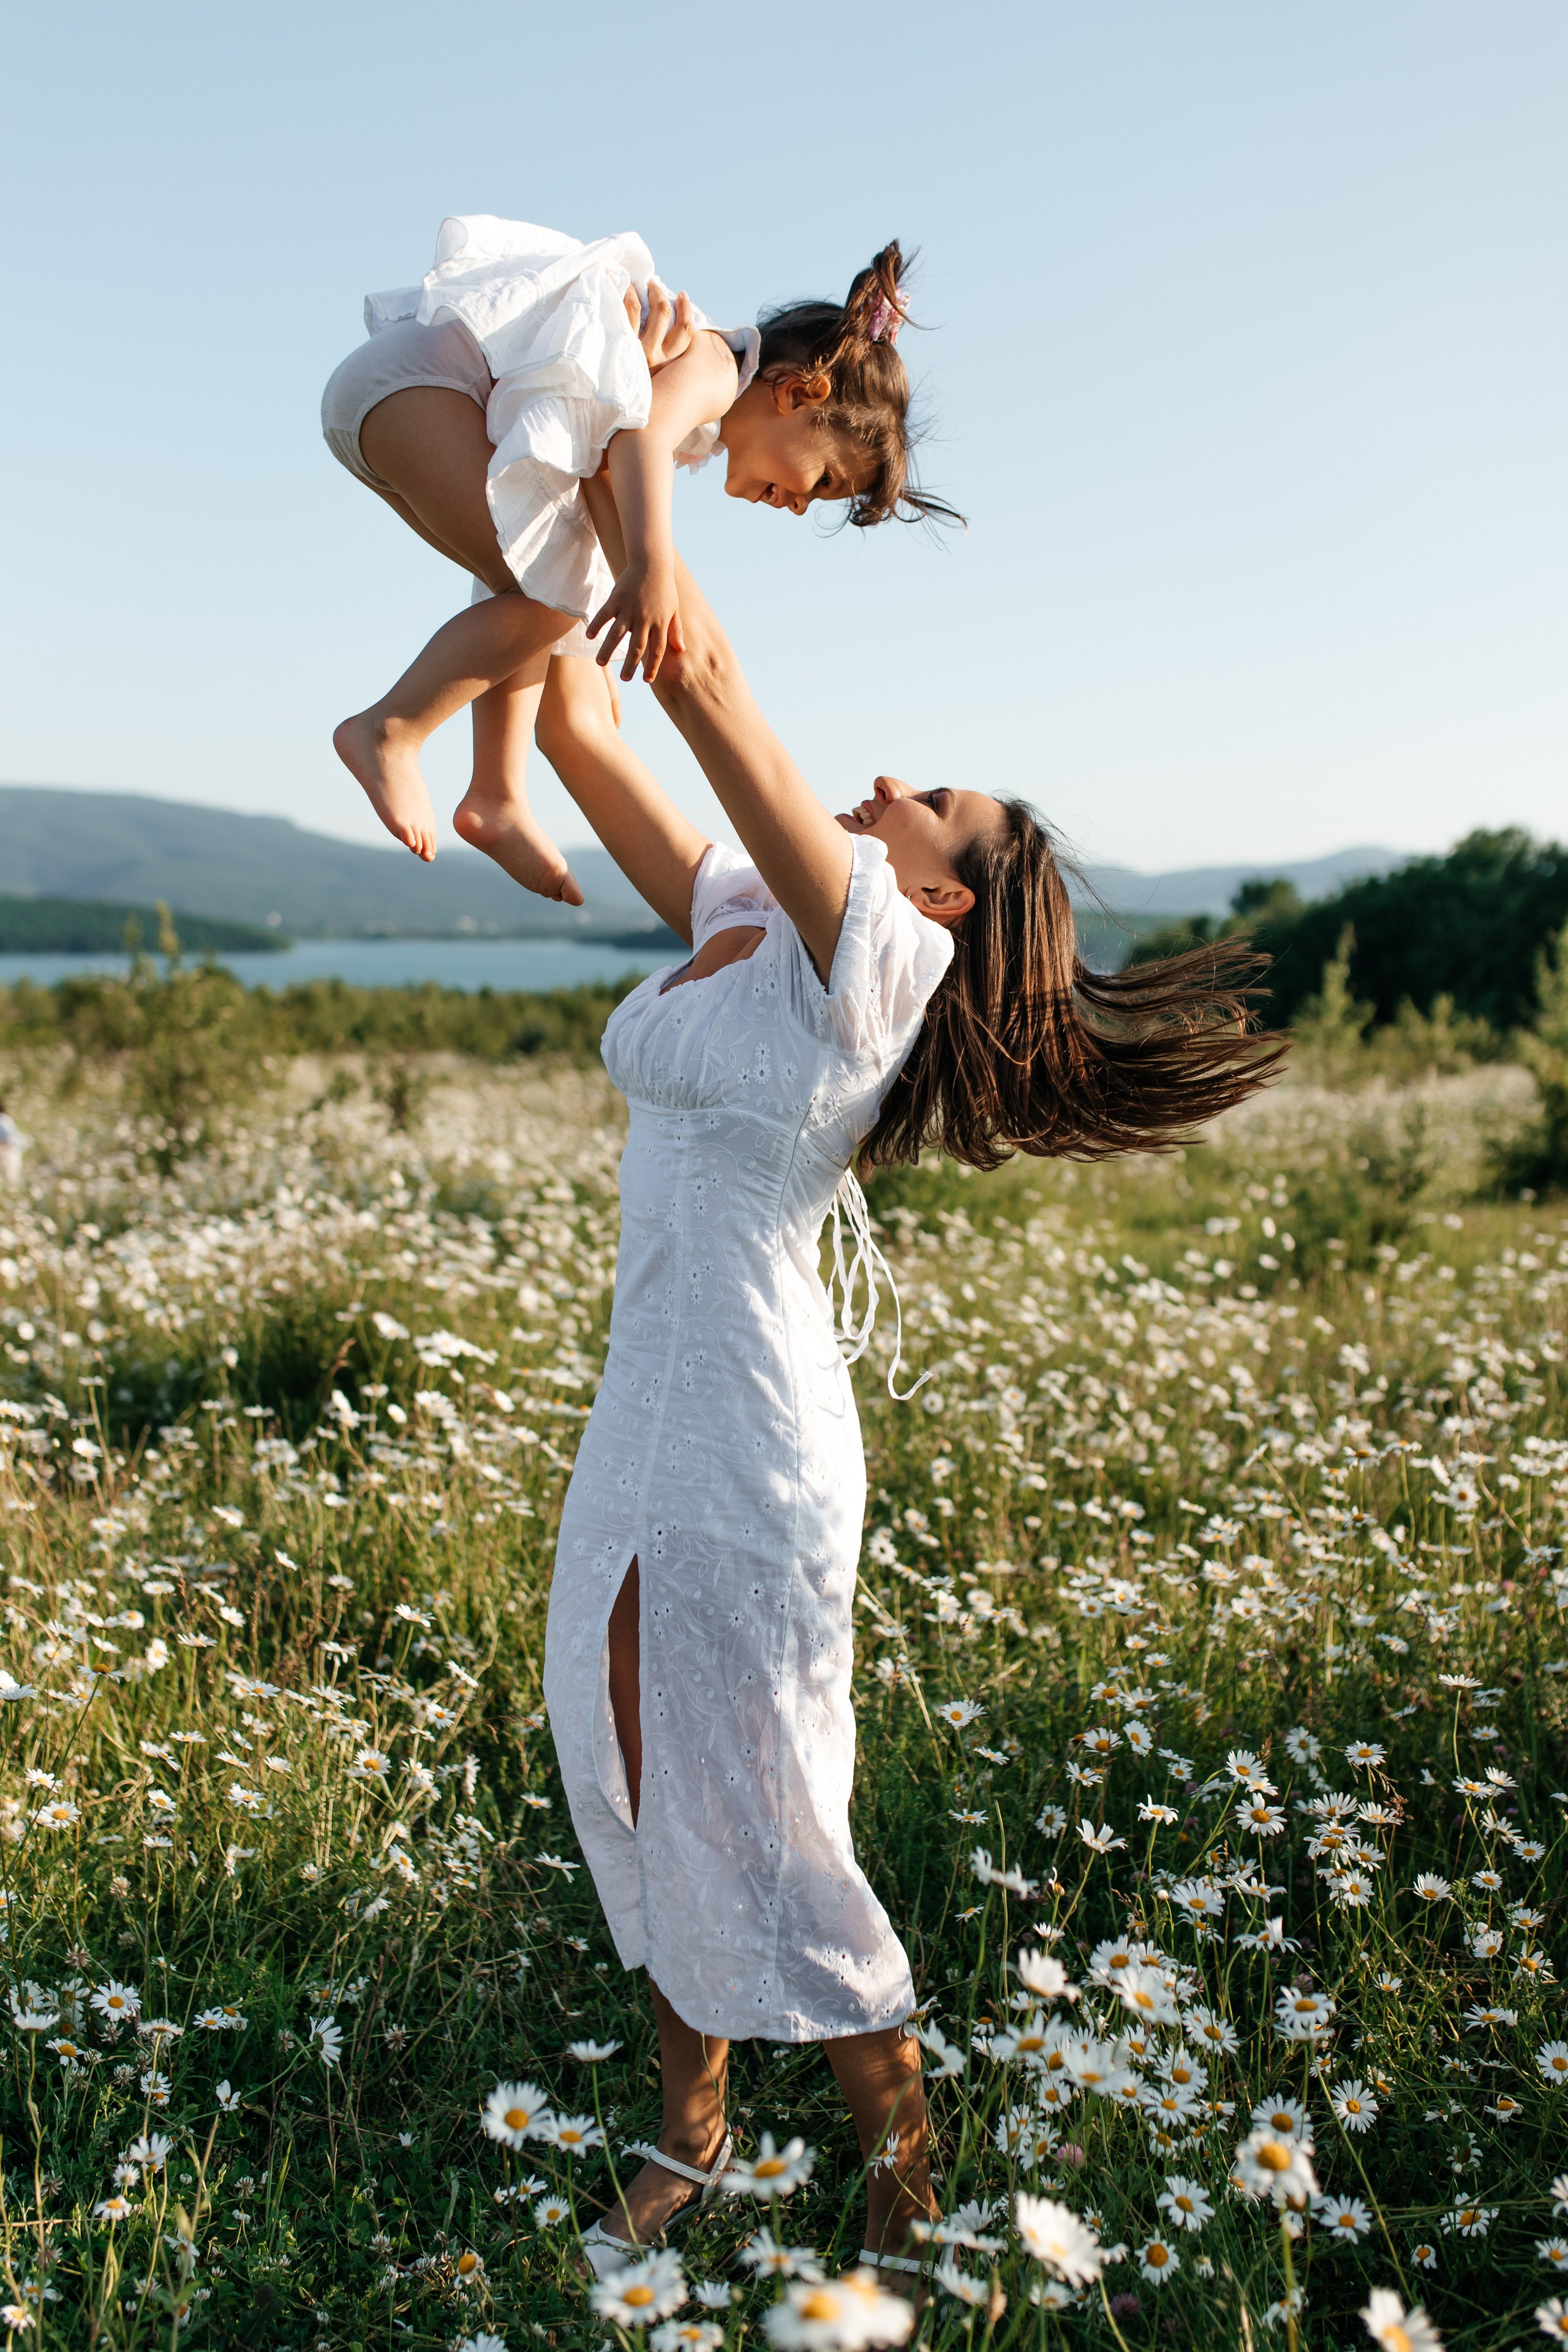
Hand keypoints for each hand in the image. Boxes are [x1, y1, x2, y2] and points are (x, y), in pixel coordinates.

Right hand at [588, 556, 683, 682]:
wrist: (652, 563)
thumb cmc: (664, 588)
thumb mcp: (674, 609)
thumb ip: (676, 630)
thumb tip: (681, 649)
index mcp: (660, 623)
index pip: (657, 650)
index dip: (652, 666)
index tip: (647, 680)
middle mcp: (644, 619)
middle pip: (637, 647)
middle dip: (630, 665)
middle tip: (625, 679)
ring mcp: (629, 609)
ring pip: (617, 635)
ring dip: (608, 650)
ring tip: (601, 663)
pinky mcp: (616, 599)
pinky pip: (604, 615)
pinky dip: (596, 626)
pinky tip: (590, 637)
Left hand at [621, 278, 694, 372]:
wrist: (609, 395)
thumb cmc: (635, 375)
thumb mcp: (656, 367)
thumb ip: (665, 344)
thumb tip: (671, 310)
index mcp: (668, 360)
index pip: (685, 331)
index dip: (686, 308)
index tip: (681, 295)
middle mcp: (654, 355)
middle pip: (664, 313)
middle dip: (659, 293)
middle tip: (652, 286)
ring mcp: (637, 348)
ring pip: (646, 309)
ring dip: (645, 291)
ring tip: (640, 285)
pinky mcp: (620, 343)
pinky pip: (628, 310)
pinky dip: (628, 295)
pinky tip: (626, 290)